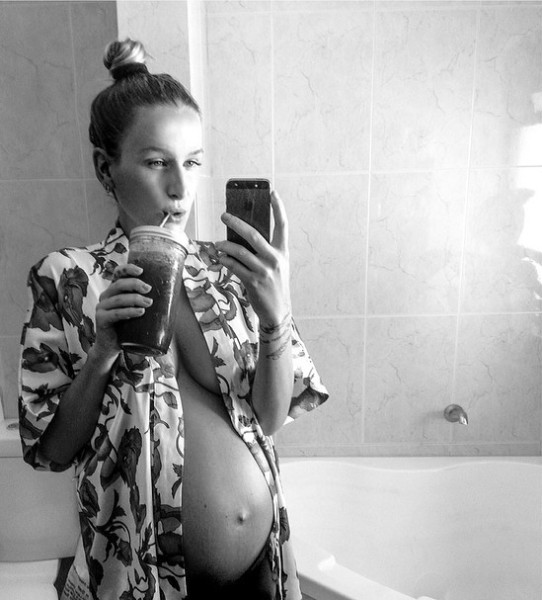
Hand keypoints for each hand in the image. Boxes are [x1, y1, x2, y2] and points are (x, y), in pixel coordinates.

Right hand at [93, 263, 152, 358]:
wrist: (111, 347)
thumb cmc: (128, 327)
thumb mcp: (136, 311)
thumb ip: (146, 301)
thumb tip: (173, 296)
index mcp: (114, 290)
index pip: (118, 273)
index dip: (128, 269)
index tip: (141, 271)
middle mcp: (106, 296)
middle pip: (119, 284)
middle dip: (135, 284)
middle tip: (149, 289)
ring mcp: (101, 308)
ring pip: (118, 299)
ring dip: (135, 299)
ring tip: (148, 303)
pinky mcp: (101, 320)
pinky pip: (115, 314)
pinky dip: (128, 312)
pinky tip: (139, 312)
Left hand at [216, 190, 290, 326]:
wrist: (278, 311)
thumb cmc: (274, 286)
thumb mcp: (276, 266)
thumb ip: (264, 251)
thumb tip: (242, 236)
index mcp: (282, 252)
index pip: (282, 225)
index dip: (278, 208)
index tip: (272, 192)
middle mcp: (275, 259)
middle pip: (254, 234)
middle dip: (237, 223)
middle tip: (224, 216)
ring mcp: (264, 270)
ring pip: (240, 251)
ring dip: (225, 246)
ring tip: (217, 245)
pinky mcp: (253, 281)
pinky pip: (235, 266)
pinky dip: (225, 261)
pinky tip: (220, 258)